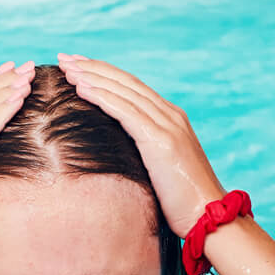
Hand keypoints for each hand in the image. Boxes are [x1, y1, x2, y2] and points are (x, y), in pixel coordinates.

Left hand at [56, 54, 224, 238]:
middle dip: (93, 67)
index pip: (133, 88)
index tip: (79, 66)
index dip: (105, 74)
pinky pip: (125, 111)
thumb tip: (123, 155)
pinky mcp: (160, 140)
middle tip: (65, 57)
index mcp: (171, 120)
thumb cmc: (184, 203)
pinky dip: (102, 97)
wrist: (209, 216)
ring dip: (92, 77)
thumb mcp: (163, 170)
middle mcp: (171, 116)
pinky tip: (81, 88)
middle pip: (126, 82)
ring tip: (67, 68)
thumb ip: (147, 154)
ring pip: (123, 91)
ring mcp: (168, 125)